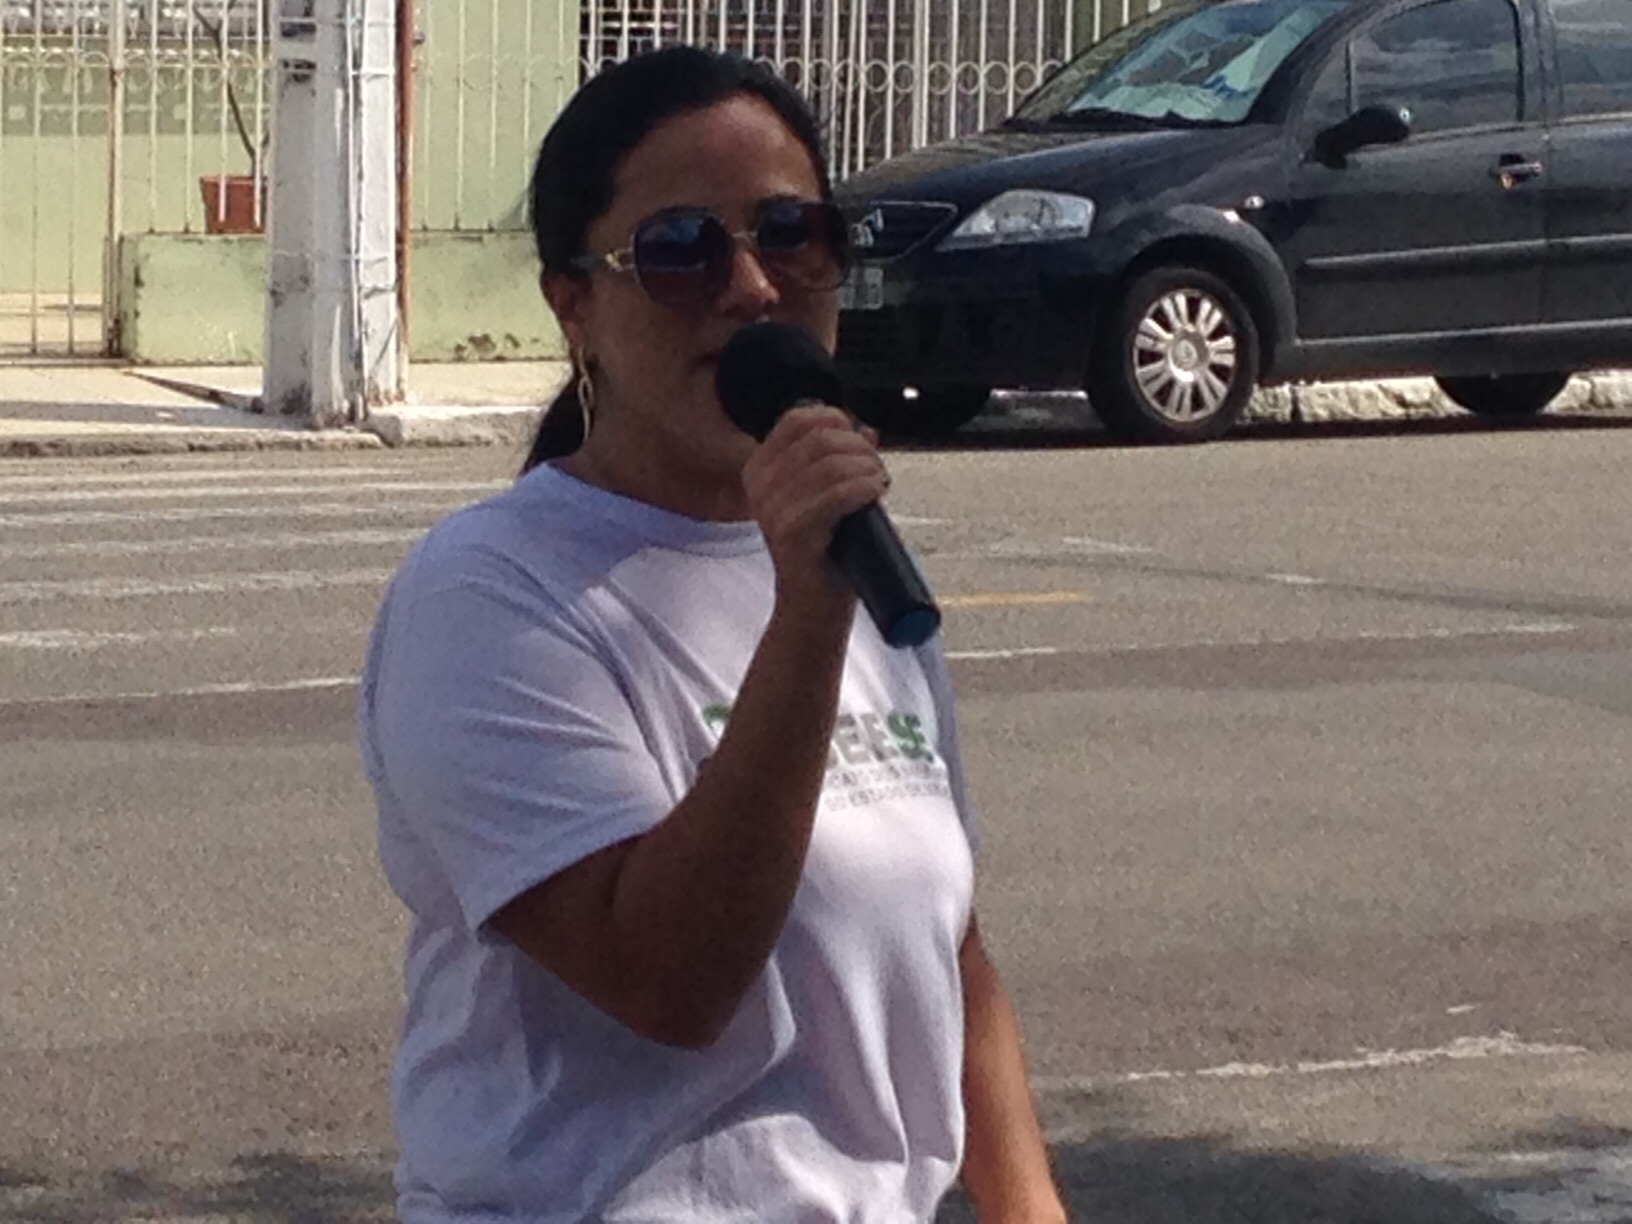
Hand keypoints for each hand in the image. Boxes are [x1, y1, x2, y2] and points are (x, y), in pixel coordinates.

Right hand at [741, 406, 887, 616]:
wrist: (814, 606)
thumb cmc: (824, 551)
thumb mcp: (826, 495)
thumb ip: (840, 461)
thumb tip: (867, 431)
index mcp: (759, 470)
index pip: (797, 419)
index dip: (836, 420)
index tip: (859, 441)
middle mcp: (759, 486)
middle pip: (818, 438)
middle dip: (859, 448)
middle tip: (876, 468)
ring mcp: (773, 509)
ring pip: (831, 464)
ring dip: (866, 468)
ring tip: (878, 483)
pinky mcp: (793, 531)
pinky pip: (836, 494)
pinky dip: (864, 487)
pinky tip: (876, 493)